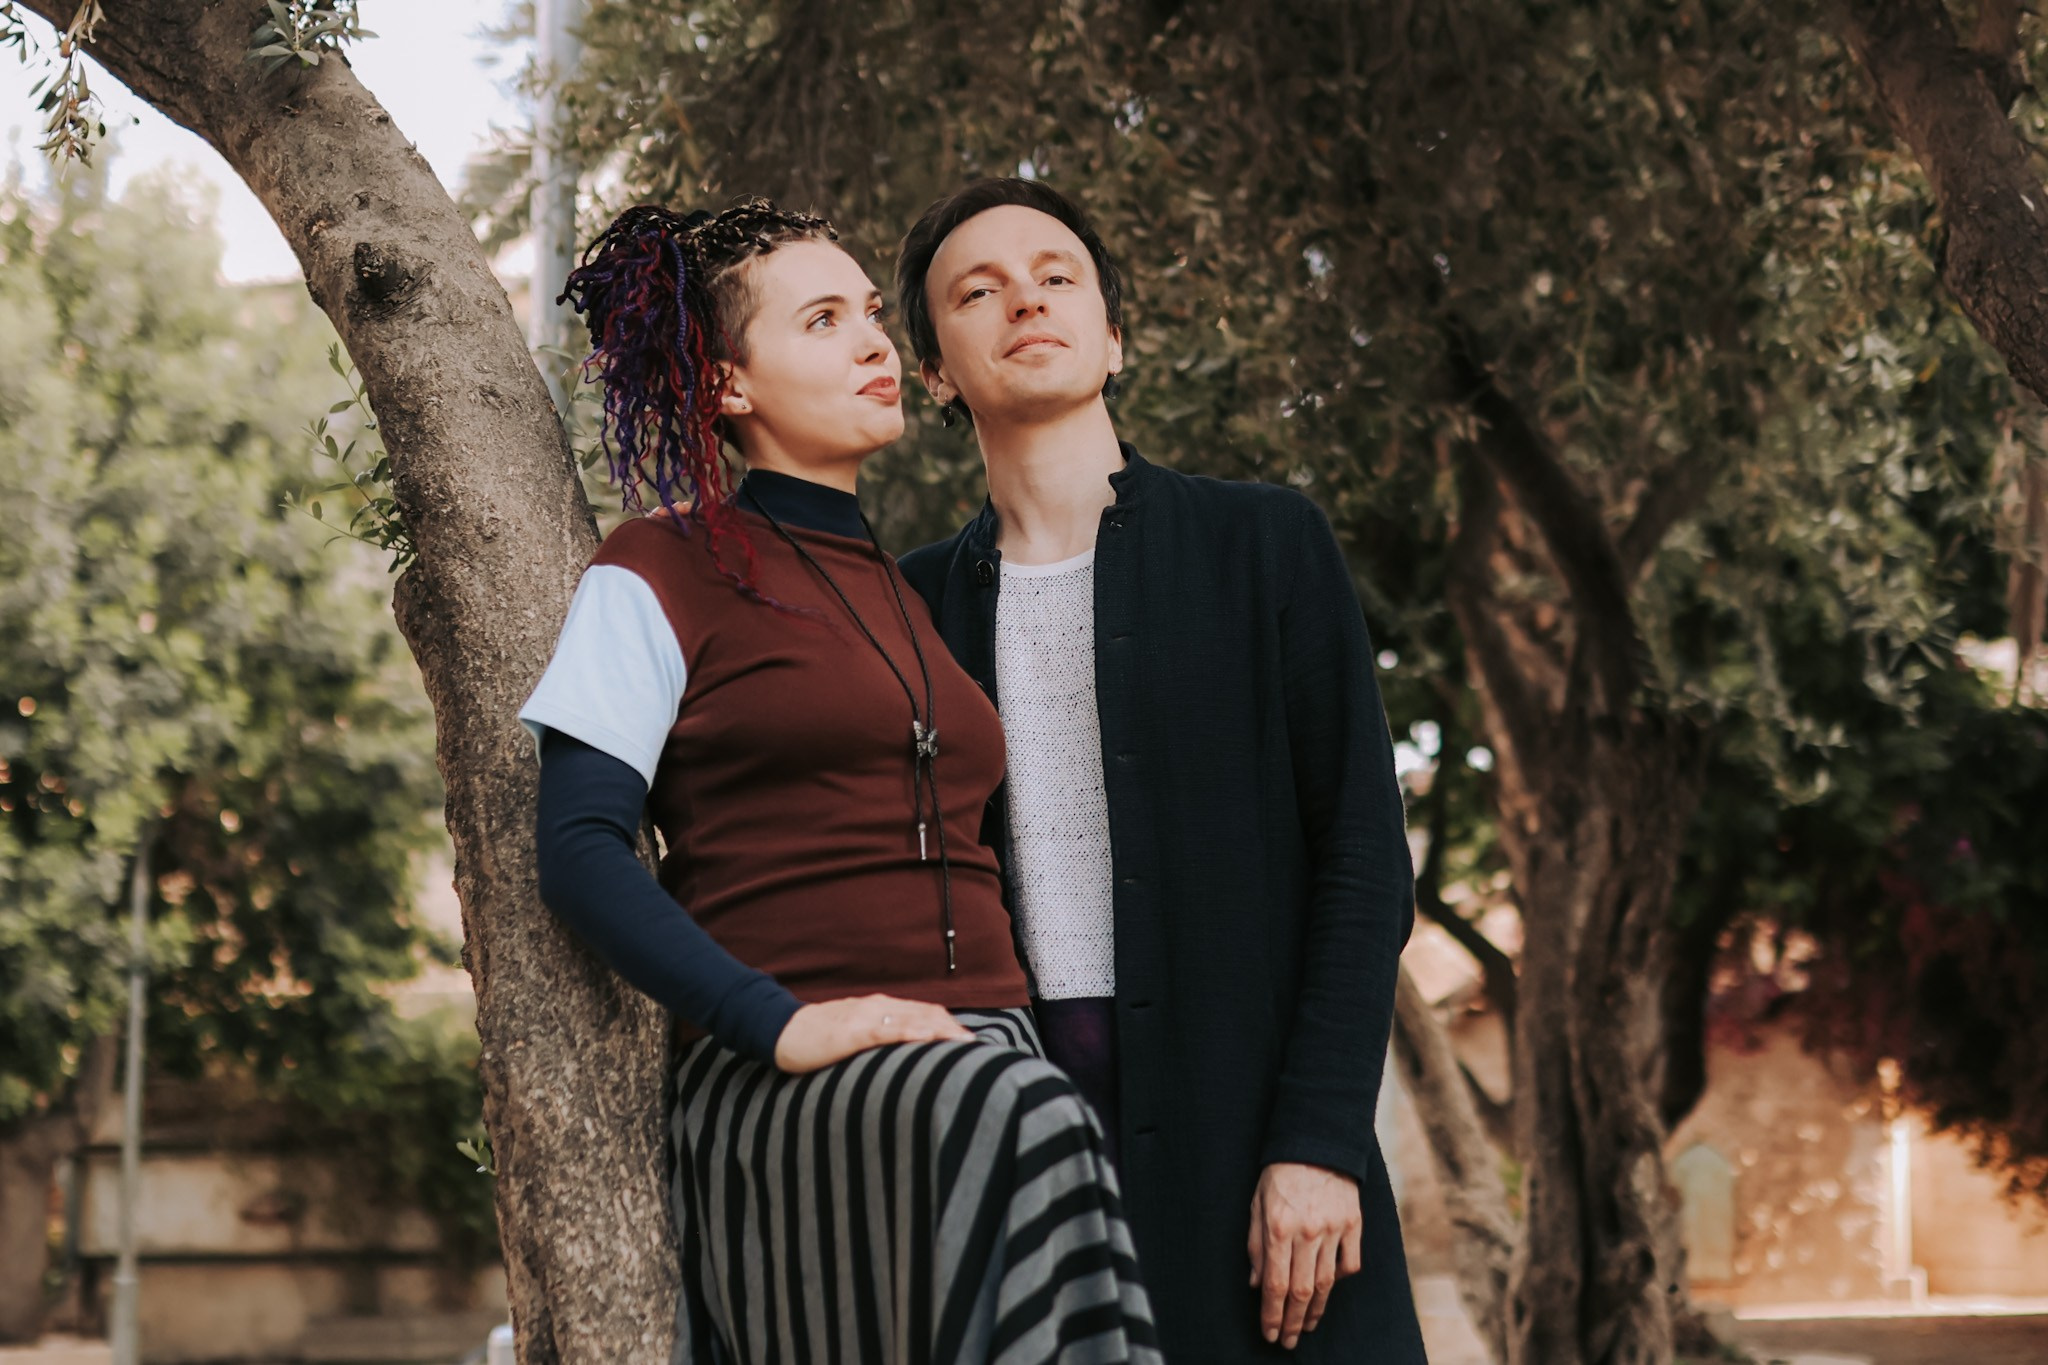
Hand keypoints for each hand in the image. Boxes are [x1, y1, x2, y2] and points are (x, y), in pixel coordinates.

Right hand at [772, 994, 972, 1072]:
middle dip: (953, 1029)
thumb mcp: (853, 1036)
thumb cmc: (817, 1038)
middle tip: (977, 1047)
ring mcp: (867, 1016)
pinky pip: (889, 1031)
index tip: (970, 1042)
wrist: (782, 1030)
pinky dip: (913, 1033)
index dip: (949, 1025)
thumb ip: (877, 1040)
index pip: (925, 1012)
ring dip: (942, 1031)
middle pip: (927, 1013)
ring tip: (964, 1045)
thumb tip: (901, 1058)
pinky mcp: (854, 1030)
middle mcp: (879, 1006)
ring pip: (914, 1019)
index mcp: (881, 1008)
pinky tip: (929, 1040)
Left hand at [1247, 1162, 1362, 1348]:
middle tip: (1287, 1340)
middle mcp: (1308, 1232)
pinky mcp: (1354, 1223)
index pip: (1275, 1285)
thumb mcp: (1257, 1205)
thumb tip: (1257, 1284)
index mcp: (1279, 1228)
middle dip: (1292, 1321)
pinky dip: (1340, 1279)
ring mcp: (1334, 1229)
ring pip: (1326, 1283)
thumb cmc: (1280, 1174)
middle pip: (1301, 1291)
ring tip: (1305, 1325)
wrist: (1316, 1142)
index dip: (1272, 1315)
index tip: (1269, 1334)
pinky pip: (1350, 1263)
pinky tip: (1328, 1288)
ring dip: (1315, 1310)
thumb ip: (1256, 1246)